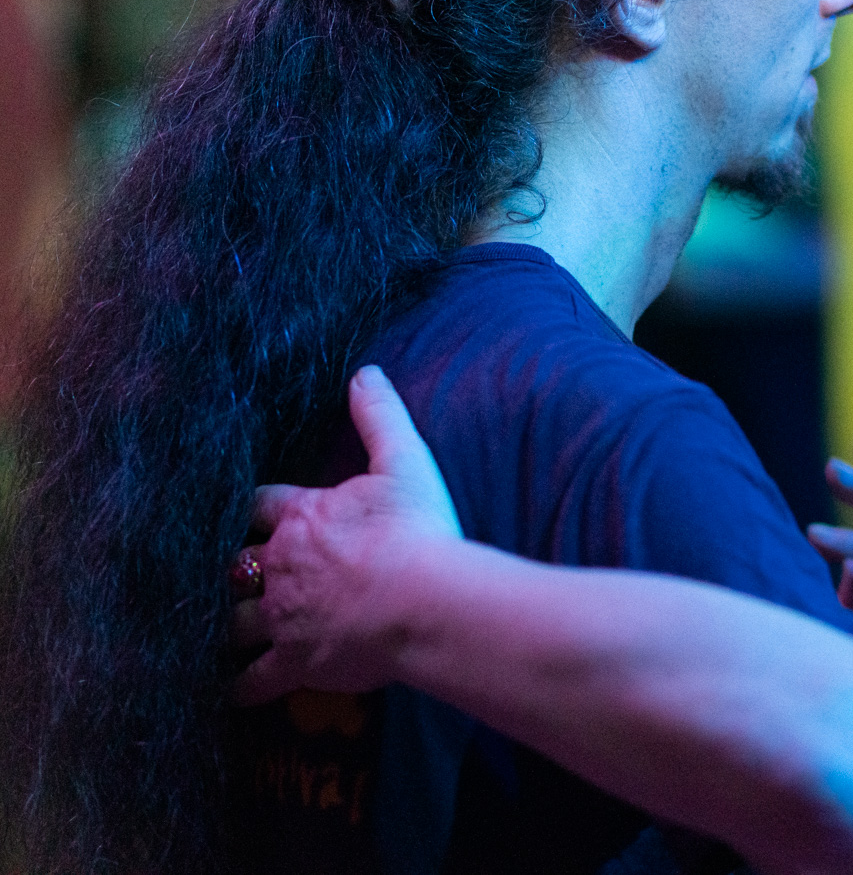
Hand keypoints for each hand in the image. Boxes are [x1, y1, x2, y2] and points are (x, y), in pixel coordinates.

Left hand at [231, 365, 462, 704]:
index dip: (259, 508)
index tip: (258, 513)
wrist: (422, 599)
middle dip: (233, 568)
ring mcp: (283, 617)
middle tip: (232, 573)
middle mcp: (279, 566)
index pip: (262, 505)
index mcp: (302, 517)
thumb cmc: (417, 531)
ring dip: (227, 625)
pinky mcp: (295, 661)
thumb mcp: (404, 462)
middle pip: (237, 565)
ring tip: (219, 631)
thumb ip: (380, 416)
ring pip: (235, 622)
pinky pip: (254, 679)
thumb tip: (363, 371)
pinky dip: (239, 686)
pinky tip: (228, 692)